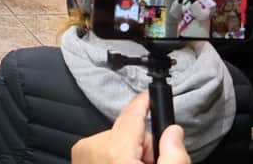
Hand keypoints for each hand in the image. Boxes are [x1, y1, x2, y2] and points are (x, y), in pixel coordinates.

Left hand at [71, 92, 189, 163]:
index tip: (152, 95)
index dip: (144, 103)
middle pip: (128, 133)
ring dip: (129, 156)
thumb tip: (173, 131)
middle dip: (143, 148)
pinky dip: (115, 161)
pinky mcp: (78, 161)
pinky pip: (103, 151)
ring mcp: (82, 154)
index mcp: (114, 150)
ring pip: (116, 142)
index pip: (131, 115)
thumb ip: (173, 156)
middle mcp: (92, 147)